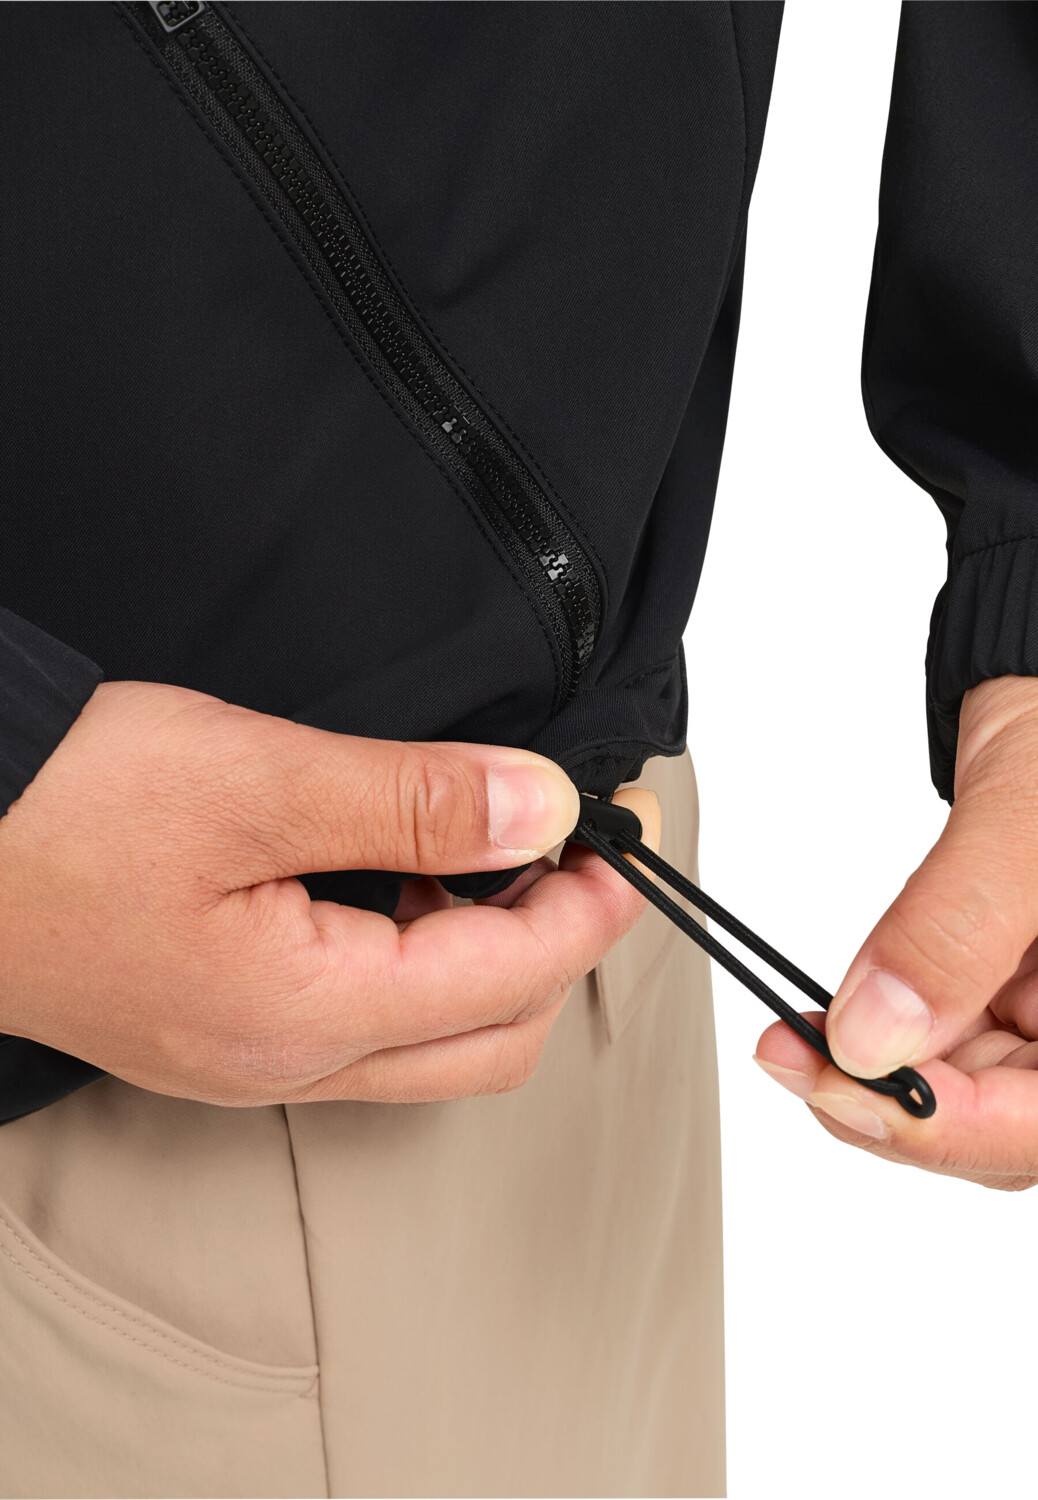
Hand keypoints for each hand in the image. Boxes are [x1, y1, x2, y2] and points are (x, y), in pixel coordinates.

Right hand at [0, 680, 658, 1106]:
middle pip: (486, 1042)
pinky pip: (365, 1029)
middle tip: (572, 850)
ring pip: (429, 1045)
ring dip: (489, 958)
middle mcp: (281, 1065)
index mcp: (301, 1014)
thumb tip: (542, 811)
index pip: (506, 979)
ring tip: (489, 852)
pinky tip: (400, 882)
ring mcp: (246, 1061)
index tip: (623, 837)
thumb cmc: (56, 807)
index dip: (586, 909)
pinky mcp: (219, 1032)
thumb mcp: (254, 777)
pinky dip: (420, 964)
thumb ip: (414, 801)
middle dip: (554, 948)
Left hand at [754, 675, 1037, 1189]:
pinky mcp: (1024, 998)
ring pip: (975, 1096)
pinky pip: (959, 1047)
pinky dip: (893, 1037)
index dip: (949, 1128)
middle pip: (1009, 1126)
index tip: (841, 1086)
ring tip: (803, 1036)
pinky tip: (842, 1016)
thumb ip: (953, 930)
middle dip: (894, 1103)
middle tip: (794, 1059)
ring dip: (882, 1075)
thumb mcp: (1021, 819)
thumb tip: (871, 1036)